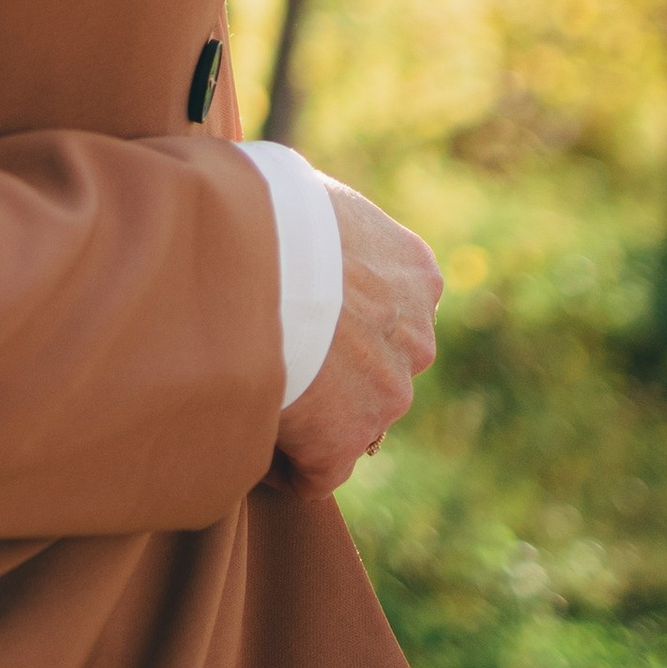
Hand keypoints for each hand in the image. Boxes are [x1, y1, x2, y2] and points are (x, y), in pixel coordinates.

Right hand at [273, 180, 442, 496]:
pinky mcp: (346, 439)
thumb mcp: (312, 196)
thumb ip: (322, 225)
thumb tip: (283, 212)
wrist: (251, 252)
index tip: (295, 319)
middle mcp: (417, 336)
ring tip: (253, 393)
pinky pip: (318, 471)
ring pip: (352, 419)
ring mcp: (389, 392)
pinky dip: (287, 463)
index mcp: (415, 272)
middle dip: (334, 372)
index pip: (389, 312)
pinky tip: (248, 434)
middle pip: (377, 369)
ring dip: (312, 414)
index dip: (340, 322)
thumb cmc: (261, 207)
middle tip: (270, 356)